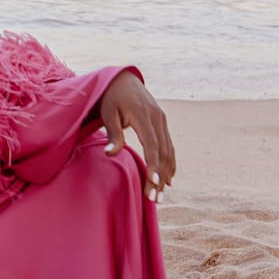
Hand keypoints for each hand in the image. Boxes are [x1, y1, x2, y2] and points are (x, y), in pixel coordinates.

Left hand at [97, 70, 175, 201]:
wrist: (123, 79)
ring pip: (168, 151)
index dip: (154, 165)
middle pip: (162, 152)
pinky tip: (168, 180)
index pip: (152, 145)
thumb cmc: (111, 98)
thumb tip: (110, 154)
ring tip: (160, 196)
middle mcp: (158, 118)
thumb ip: (113, 134)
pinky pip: (169, 146)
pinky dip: (170, 164)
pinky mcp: (162, 123)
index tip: (154, 184)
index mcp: (144, 115)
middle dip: (159, 177)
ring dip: (166, 174)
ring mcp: (162, 120)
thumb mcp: (108, 113)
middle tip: (154, 199)